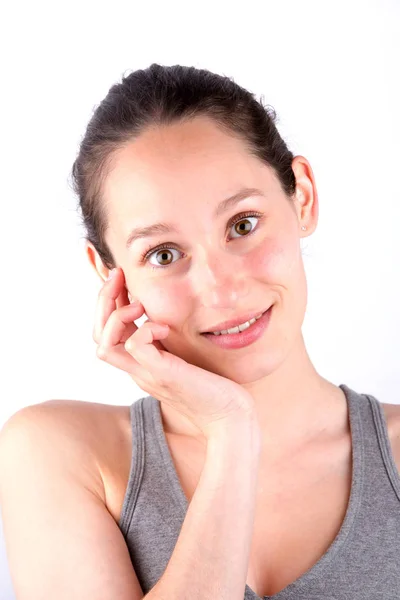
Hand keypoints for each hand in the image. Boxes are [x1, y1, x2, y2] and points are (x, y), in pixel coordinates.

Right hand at [92, 267, 256, 438]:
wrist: (231, 420)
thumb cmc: (215, 388)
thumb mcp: (186, 356)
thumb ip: (172, 340)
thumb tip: (166, 314)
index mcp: (141, 365)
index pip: (106, 333)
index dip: (108, 304)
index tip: (123, 279)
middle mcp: (137, 370)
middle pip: (97, 336)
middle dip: (103, 300)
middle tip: (118, 274)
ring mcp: (147, 374)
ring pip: (104, 344)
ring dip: (115, 315)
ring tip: (138, 304)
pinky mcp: (164, 374)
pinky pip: (135, 346)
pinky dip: (145, 328)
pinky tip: (165, 326)